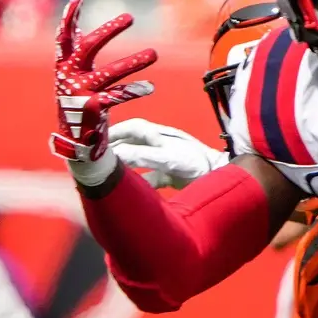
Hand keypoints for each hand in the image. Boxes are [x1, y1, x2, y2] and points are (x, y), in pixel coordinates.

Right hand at [50, 0, 158, 181]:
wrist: (76, 140)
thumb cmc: (77, 101)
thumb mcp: (73, 75)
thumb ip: (75, 52)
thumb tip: (75, 25)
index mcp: (63, 65)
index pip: (64, 36)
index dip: (70, 17)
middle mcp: (69, 76)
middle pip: (89, 47)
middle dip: (109, 31)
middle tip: (131, 17)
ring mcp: (81, 92)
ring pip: (110, 73)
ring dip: (133, 62)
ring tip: (154, 54)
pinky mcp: (93, 109)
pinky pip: (117, 96)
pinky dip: (134, 90)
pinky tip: (150, 86)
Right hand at [109, 119, 229, 188]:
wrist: (221, 177)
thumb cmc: (196, 163)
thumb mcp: (167, 158)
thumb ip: (141, 156)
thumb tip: (115, 155)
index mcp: (159, 135)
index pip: (132, 128)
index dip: (114, 133)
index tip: (97, 142)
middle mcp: (162, 144)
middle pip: (133, 141)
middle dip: (115, 147)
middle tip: (98, 157)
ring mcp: (166, 158)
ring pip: (140, 158)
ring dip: (126, 164)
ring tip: (110, 171)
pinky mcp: (172, 174)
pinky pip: (152, 177)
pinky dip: (142, 182)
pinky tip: (134, 189)